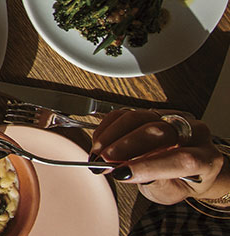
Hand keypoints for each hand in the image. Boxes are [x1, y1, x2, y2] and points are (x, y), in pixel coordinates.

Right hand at [91, 109, 224, 204]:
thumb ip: (155, 183)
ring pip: (140, 117)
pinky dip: (108, 126)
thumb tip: (128, 173)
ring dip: (113, 135)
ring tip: (98, 153)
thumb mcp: (172, 193)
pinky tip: (100, 142)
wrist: (189, 168)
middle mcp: (193, 133)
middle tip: (105, 161)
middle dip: (126, 146)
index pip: (182, 159)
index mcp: (206, 159)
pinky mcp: (153, 112)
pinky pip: (126, 113)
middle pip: (159, 131)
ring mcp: (173, 119)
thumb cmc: (181, 182)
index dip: (149, 166)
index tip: (122, 174)